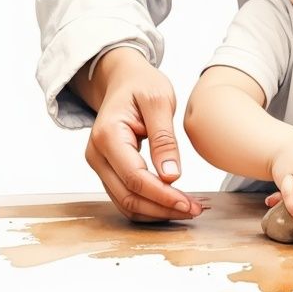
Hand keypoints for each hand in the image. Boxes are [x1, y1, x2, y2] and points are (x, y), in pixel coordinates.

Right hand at [81, 49, 203, 221]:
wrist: (123, 80)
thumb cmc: (142, 85)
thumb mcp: (160, 101)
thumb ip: (164, 139)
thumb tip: (172, 176)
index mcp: (108, 135)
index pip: (135, 177)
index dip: (162, 195)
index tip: (189, 204)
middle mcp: (96, 154)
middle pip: (127, 196)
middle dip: (162, 208)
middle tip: (195, 210)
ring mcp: (99, 164)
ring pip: (124, 202)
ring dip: (156, 211)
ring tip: (189, 209)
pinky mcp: (108, 170)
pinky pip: (126, 196)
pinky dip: (149, 205)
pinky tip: (173, 203)